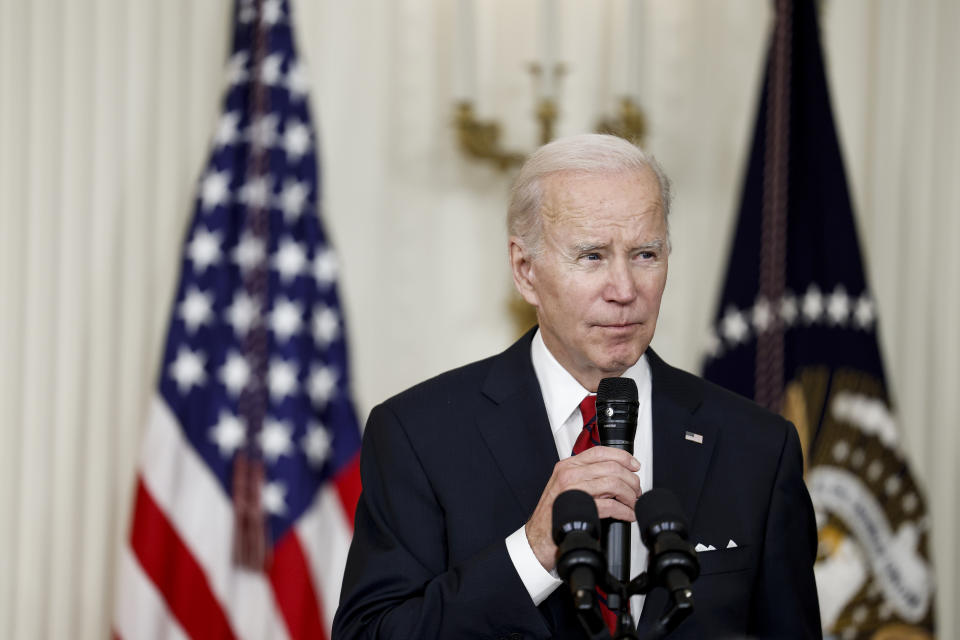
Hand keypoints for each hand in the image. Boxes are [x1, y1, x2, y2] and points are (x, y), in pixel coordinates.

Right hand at [524, 446, 641, 570]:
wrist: (537, 538)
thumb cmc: (552, 515)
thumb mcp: (565, 486)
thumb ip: (585, 476)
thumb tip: (613, 474)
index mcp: (567, 466)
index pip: (600, 451)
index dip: (622, 457)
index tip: (634, 465)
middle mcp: (570, 474)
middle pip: (611, 467)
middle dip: (631, 480)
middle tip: (636, 491)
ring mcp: (573, 490)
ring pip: (614, 484)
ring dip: (630, 496)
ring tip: (632, 504)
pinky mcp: (580, 509)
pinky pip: (611, 505)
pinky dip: (625, 511)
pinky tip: (628, 515)